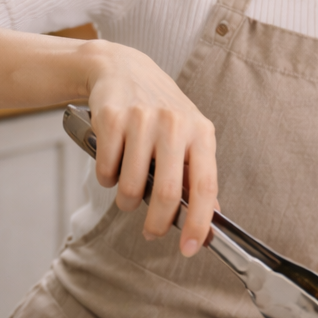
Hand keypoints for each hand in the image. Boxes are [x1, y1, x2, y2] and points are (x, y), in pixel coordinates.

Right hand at [81, 42, 217, 256]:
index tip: (189, 249)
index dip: (199, 224)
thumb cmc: (159, 110)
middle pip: (168, 194)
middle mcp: (175, 124)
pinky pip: (107, 171)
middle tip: (150, 231)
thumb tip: (210, 220)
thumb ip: (197, 175)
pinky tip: (112, 164)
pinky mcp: (112, 118)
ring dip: (127, 200)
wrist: (121, 68)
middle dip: (156, 224)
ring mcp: (142, 120)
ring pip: (133, 187)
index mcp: (201, 132)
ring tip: (129, 190)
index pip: (206, 187)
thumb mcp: (188, 136)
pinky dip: (106, 178)